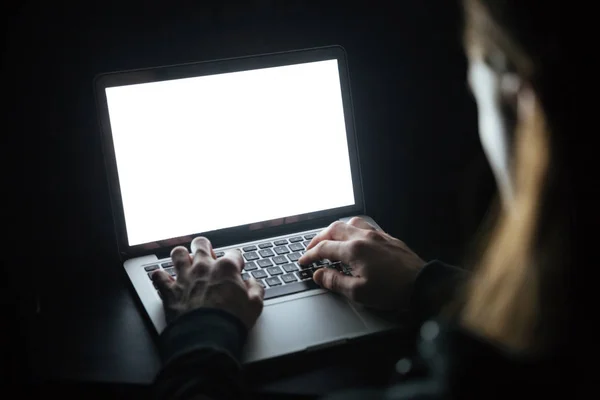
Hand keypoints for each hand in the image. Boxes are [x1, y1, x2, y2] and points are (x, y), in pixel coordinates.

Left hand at [152, 237, 264, 328]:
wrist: (207, 338)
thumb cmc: (231, 321)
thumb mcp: (255, 305)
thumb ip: (256, 289)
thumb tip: (253, 282)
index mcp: (226, 268)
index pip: (234, 253)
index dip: (237, 261)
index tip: (237, 269)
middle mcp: (204, 267)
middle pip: (201, 243)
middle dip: (204, 247)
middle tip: (207, 255)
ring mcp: (185, 277)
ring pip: (177, 253)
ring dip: (181, 256)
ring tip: (185, 261)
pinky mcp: (169, 291)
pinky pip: (158, 276)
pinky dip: (160, 277)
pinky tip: (164, 279)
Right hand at [298, 217, 425, 310]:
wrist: (422, 285)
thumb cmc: (392, 290)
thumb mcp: (358, 292)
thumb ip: (335, 281)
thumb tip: (319, 274)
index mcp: (354, 250)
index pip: (324, 248)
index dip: (310, 255)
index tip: (303, 262)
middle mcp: (364, 237)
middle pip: (333, 230)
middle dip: (318, 238)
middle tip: (311, 249)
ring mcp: (377, 235)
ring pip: (349, 223)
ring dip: (335, 230)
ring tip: (330, 240)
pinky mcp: (388, 238)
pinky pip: (365, 226)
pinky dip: (352, 229)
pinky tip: (353, 239)